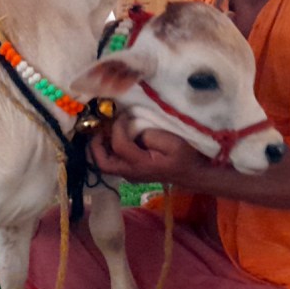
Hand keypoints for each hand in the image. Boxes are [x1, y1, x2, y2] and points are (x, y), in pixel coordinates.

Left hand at [87, 115, 207, 184]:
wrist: (193, 173)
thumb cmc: (186, 157)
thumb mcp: (173, 142)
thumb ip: (151, 136)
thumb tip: (134, 131)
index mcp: (141, 165)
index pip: (119, 146)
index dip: (117, 127)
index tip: (123, 114)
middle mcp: (131, 173)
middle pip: (102, 163)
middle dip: (96, 144)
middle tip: (101, 126)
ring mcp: (131, 174)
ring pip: (105, 164)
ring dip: (101, 146)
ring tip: (106, 129)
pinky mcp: (132, 171)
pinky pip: (113, 161)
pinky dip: (108, 148)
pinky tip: (115, 134)